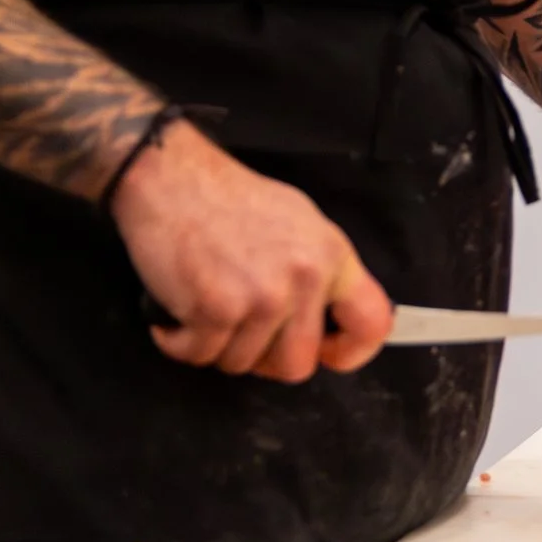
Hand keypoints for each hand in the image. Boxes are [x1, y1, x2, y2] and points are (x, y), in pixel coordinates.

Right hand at [108, 118, 393, 381]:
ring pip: (243, 364)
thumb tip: (329, 318)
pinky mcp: (216, 308)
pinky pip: (200, 356)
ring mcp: (262, 297)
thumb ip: (319, 271)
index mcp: (332, 257)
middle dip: (266, 360)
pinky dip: (180, 343)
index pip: (371, 323)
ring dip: (217, 346)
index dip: (352, 353)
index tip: (328, 355)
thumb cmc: (229, 199)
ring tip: (205, 307)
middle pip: (297, 364)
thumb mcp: (299, 223)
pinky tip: (177, 314)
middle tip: (242, 334)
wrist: (170, 177)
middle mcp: (304, 279)